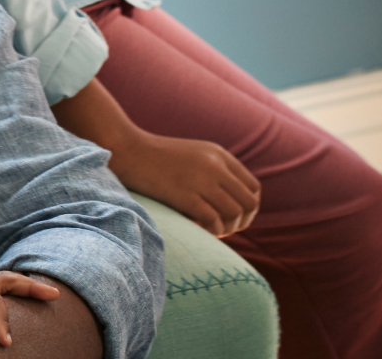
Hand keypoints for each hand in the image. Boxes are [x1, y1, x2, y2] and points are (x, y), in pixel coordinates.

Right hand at [108, 132, 260, 237]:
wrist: (128, 150)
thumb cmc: (156, 157)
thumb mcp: (193, 155)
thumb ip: (213, 169)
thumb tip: (228, 199)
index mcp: (220, 155)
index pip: (253, 188)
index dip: (249, 207)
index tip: (234, 216)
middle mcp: (215, 167)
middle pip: (249, 203)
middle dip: (242, 222)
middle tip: (226, 229)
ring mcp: (201, 181)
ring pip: (234, 214)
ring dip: (228, 229)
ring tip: (214, 232)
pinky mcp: (185, 195)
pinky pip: (213, 220)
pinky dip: (213, 231)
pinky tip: (203, 232)